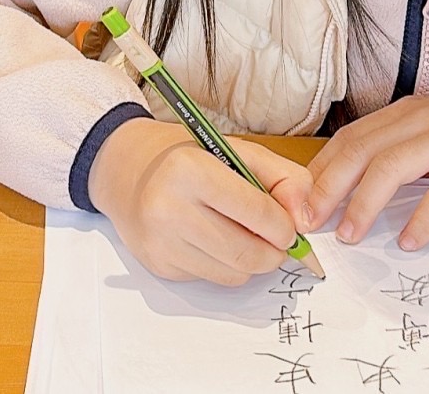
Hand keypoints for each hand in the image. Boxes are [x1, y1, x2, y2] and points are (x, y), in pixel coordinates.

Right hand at [86, 118, 314, 285]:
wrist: (125, 169)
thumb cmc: (187, 157)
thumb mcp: (237, 149)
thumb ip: (283, 177)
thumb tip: (304, 220)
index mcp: (191, 171)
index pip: (259, 214)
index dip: (285, 227)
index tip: (290, 227)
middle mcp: (169, 209)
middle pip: (249, 255)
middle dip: (274, 252)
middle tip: (275, 239)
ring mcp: (160, 242)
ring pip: (234, 274)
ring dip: (250, 261)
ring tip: (241, 234)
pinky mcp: (158, 265)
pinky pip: (212, 279)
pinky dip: (223, 265)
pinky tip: (211, 240)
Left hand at [305, 93, 428, 249]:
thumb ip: (402, 157)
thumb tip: (353, 193)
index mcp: (408, 114)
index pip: (349, 140)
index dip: (318, 173)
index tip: (298, 206)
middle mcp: (424, 118)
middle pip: (360, 151)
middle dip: (328, 188)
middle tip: (310, 223)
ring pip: (393, 167)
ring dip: (365, 203)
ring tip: (351, 236)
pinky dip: (425, 217)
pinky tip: (411, 241)